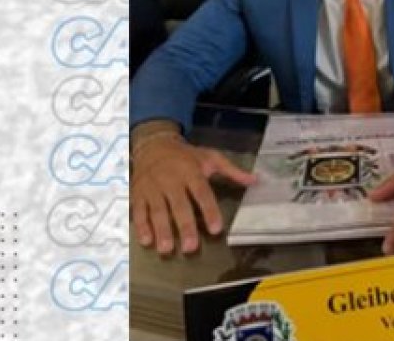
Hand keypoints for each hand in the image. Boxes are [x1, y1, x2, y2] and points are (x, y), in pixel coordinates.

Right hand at [131, 135, 255, 254]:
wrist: (153, 145)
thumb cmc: (186, 156)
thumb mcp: (210, 157)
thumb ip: (232, 171)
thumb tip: (256, 181)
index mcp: (191, 171)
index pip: (202, 193)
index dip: (209, 210)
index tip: (216, 229)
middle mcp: (171, 180)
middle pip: (179, 205)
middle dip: (185, 226)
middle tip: (191, 247)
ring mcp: (152, 188)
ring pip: (158, 211)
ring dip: (162, 231)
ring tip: (167, 250)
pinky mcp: (138, 193)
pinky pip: (139, 211)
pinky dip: (141, 226)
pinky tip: (146, 241)